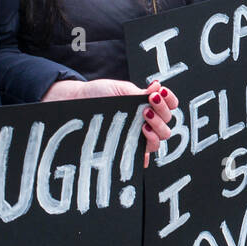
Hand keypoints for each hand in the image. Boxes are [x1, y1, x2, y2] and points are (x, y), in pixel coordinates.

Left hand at [42, 78, 178, 165]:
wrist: (76, 103)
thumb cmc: (99, 94)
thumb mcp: (119, 89)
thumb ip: (139, 93)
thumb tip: (157, 87)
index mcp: (148, 107)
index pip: (170, 107)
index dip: (170, 100)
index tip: (160, 93)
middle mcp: (146, 124)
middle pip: (167, 125)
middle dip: (161, 113)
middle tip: (148, 105)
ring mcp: (137, 138)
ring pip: (159, 141)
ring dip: (156, 129)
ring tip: (143, 120)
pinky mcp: (126, 150)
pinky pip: (141, 158)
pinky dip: (144, 156)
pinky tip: (141, 148)